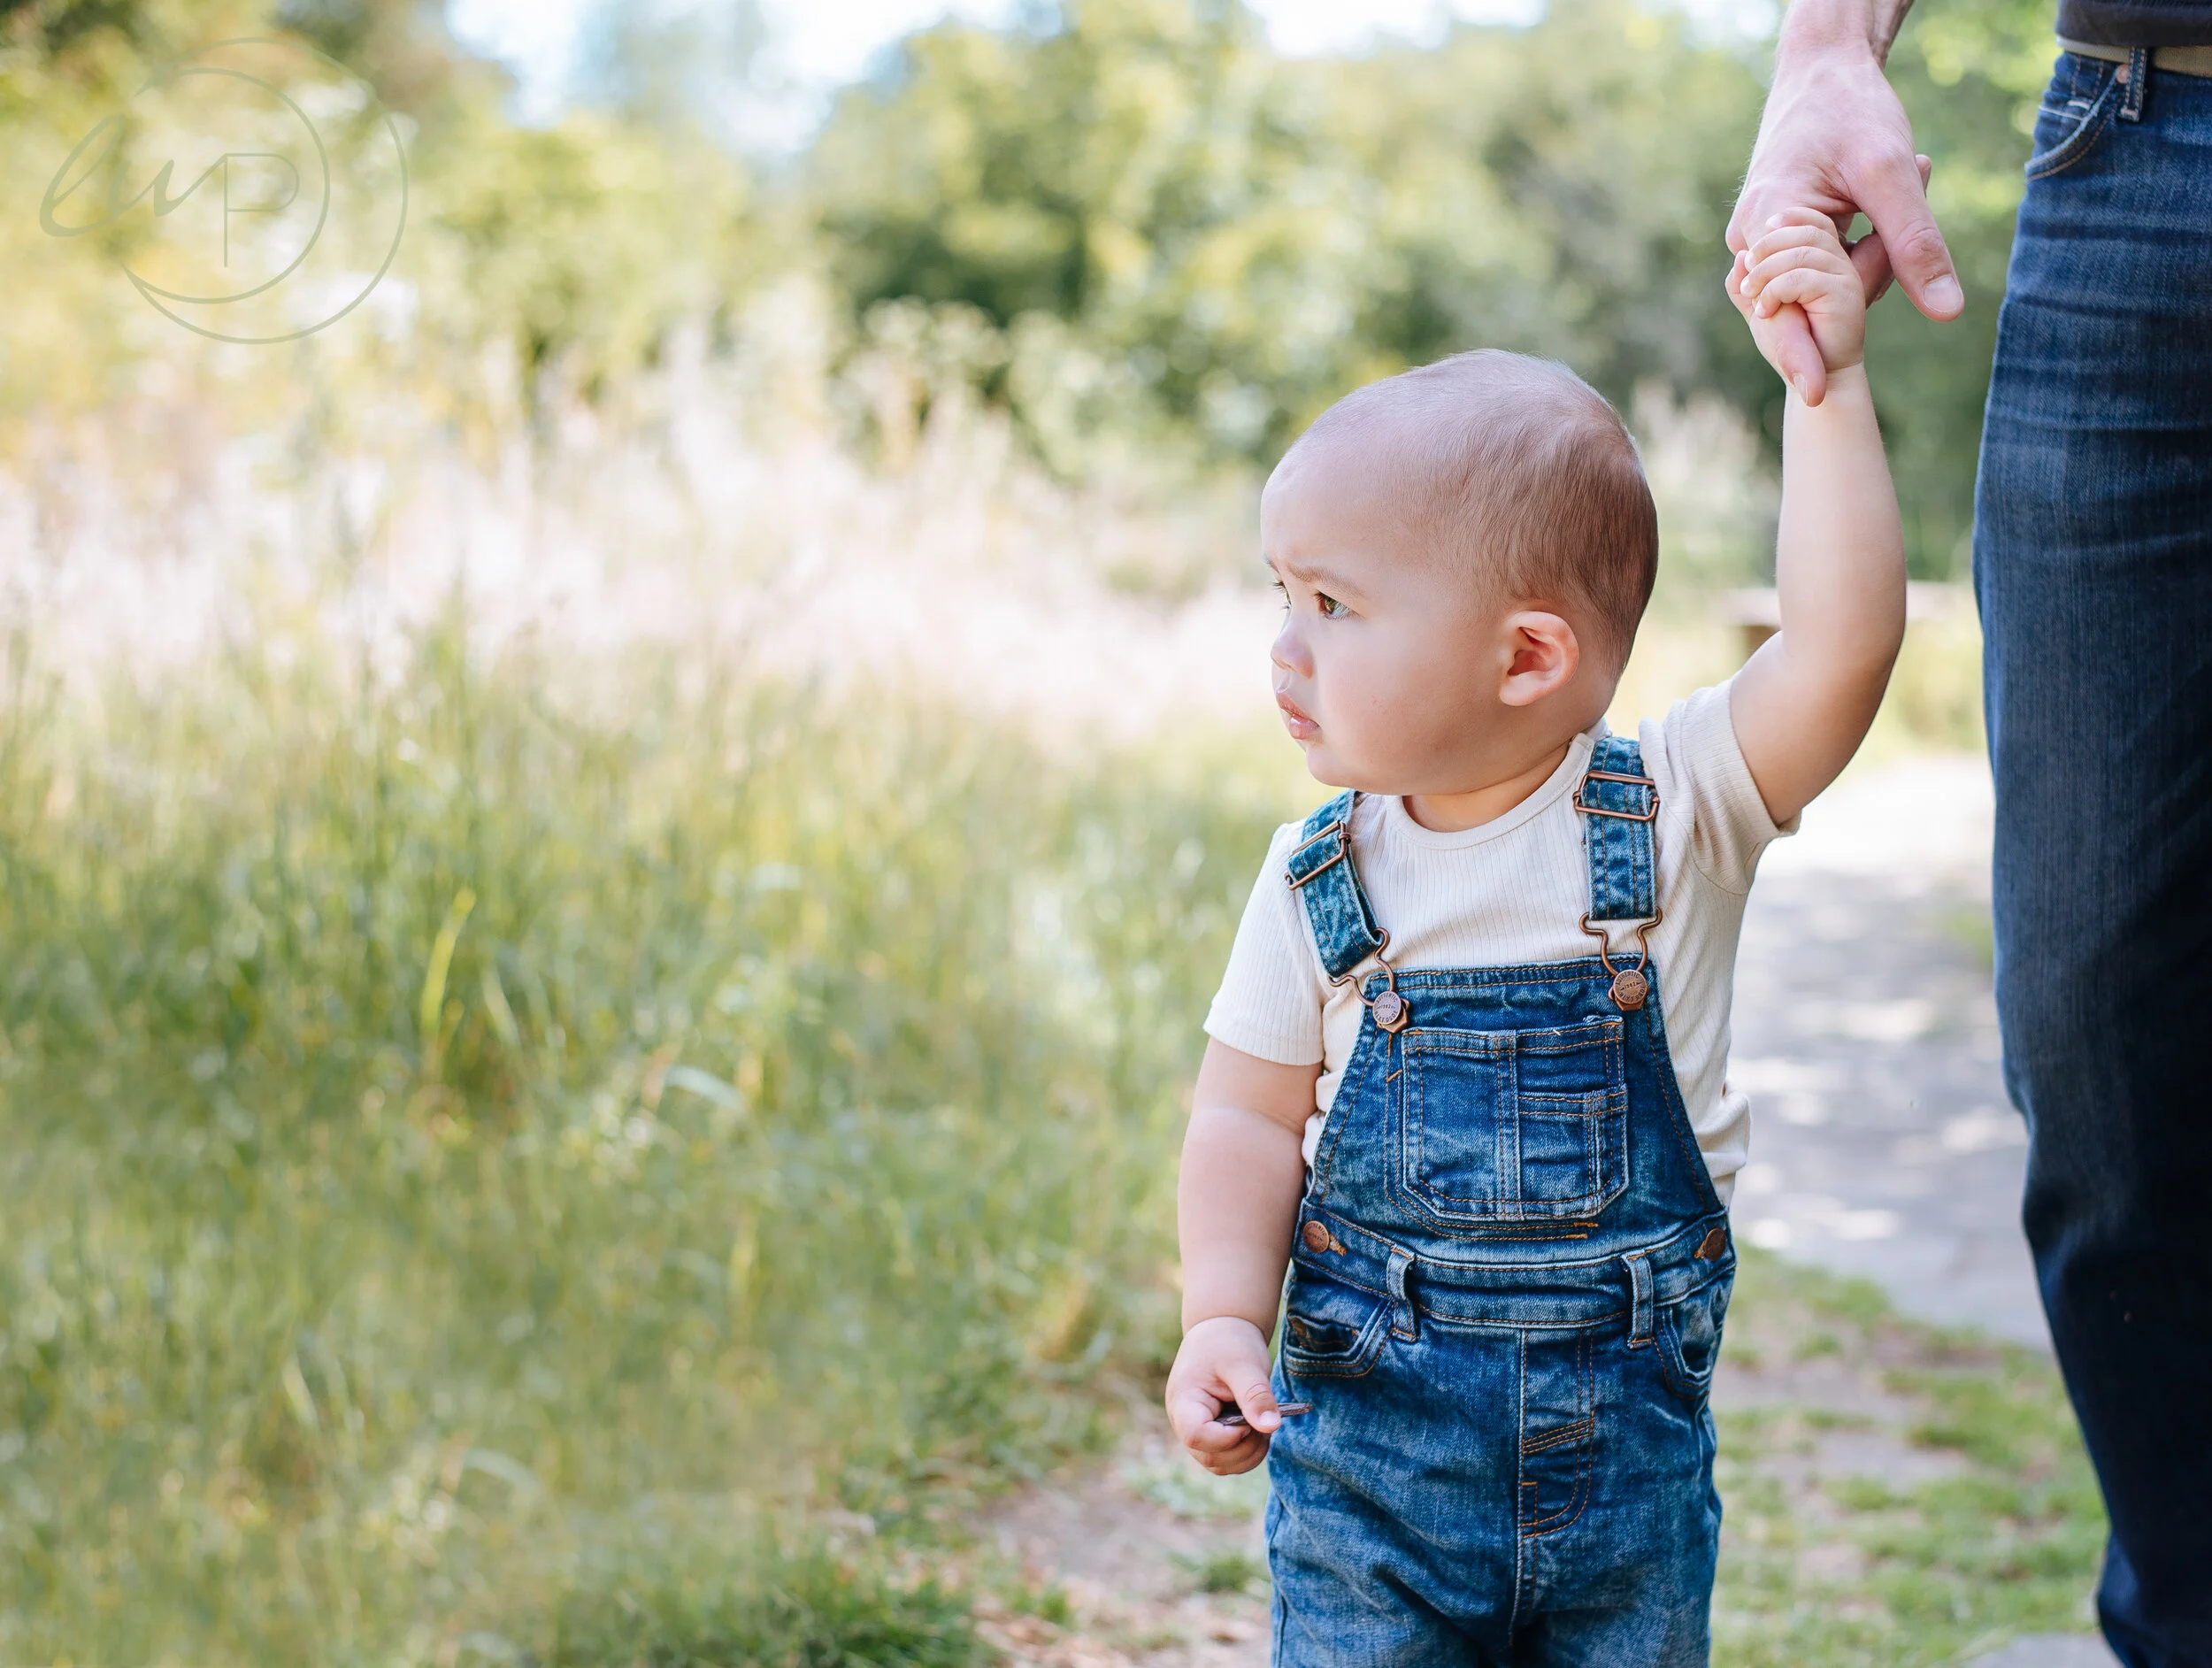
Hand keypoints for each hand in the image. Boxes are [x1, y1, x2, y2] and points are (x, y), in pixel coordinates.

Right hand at [1164, 1314, 1280, 1475]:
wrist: (1222, 1329)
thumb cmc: (1229, 1341)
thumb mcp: (1245, 1363)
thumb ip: (1256, 1395)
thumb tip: (1271, 1427)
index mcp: (1183, 1401)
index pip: (1197, 1436)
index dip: (1228, 1437)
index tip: (1249, 1420)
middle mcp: (1183, 1422)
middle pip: (1210, 1457)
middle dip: (1244, 1448)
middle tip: (1264, 1421)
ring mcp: (1195, 1431)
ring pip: (1219, 1464)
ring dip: (1248, 1454)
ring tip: (1263, 1425)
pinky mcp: (1210, 1435)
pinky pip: (1227, 1460)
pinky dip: (1247, 1453)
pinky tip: (1259, 1430)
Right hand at [1727, 42, 1957, 404]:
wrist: (1822, 69)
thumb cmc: (1853, 109)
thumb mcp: (1894, 172)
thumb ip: (1916, 244)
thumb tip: (1949, 312)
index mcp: (1768, 221)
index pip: (1783, 302)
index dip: (1798, 351)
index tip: (1814, 394)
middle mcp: (1751, 240)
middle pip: (1799, 301)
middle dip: (1855, 284)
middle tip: (1896, 211)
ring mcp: (1757, 244)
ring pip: (1806, 291)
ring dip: (1855, 270)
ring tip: (1880, 220)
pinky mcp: (1771, 242)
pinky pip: (1809, 274)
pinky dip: (1847, 262)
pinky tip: (1867, 227)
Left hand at [1729, 210, 1867, 395]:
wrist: (1816, 377)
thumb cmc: (1793, 343)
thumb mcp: (1763, 308)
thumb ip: (1748, 285)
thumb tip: (1738, 258)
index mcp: (1826, 259)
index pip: (1813, 222)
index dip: (1787, 220)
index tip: (1757, 241)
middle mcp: (1841, 262)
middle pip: (1804, 233)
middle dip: (1766, 250)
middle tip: (1747, 280)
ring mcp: (1845, 276)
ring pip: (1800, 254)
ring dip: (1766, 274)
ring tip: (1753, 297)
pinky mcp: (1844, 294)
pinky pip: (1802, 277)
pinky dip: (1775, 291)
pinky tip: (1765, 311)